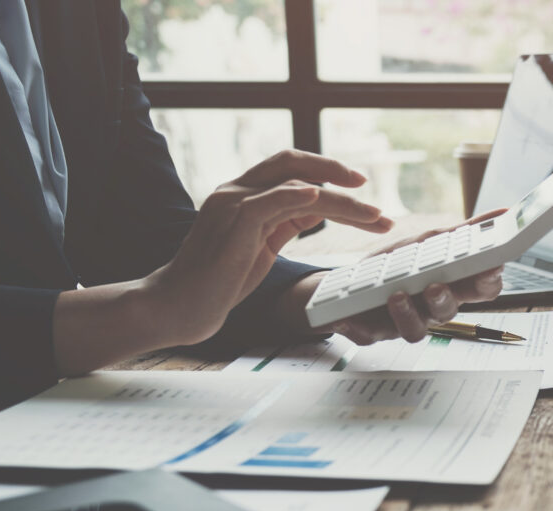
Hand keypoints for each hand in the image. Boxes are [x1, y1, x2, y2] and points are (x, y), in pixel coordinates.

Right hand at [144, 150, 392, 344]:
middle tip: (367, 187)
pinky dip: (298, 195)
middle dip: (335, 170)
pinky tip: (322, 198)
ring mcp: (233, 205)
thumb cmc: (219, 282)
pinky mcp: (233, 224)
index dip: (324, 170)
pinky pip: (270, 200)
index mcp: (243, 194)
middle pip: (292, 162)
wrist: (179, 307)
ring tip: (373, 215)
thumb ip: (283, 222)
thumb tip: (315, 207)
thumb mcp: (260, 246)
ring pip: (296, 185)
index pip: (288, 168)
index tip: (358, 186)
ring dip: (340, 201)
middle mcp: (236, 191)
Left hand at [301, 209, 509, 344]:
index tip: (489, 269)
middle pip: (449, 312)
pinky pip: (370, 336)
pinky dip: (359, 327)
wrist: (350, 283)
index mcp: (451, 286)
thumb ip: (466, 232)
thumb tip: (504, 212)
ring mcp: (405, 322)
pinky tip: (348, 318)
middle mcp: (432, 308)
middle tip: (435, 286)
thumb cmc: (397, 264)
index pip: (482, 291)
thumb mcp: (429, 241)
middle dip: (443, 301)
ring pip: (416, 331)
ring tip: (395, 296)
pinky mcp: (374, 332)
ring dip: (407, 314)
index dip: (489, 283)